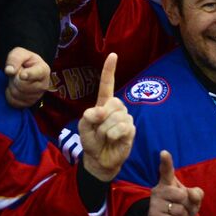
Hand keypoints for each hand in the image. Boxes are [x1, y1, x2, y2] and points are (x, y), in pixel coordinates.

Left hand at [3, 47, 51, 108]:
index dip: (29, 75)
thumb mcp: (19, 53)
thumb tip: (10, 71)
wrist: (26, 70)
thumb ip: (15, 59)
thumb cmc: (24, 61)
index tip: (22, 75)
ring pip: (17, 94)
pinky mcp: (30, 103)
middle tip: (16, 74)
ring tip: (16, 80)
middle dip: (14, 79)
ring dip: (12, 86)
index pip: (37, 74)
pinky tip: (14, 88)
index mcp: (44, 70)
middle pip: (22, 86)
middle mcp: (44, 85)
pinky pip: (14, 102)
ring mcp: (37, 96)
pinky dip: (10, 95)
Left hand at [79, 54, 134, 181]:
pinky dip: (113, 135)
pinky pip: (121, 127)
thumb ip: (89, 116)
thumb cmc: (91, 141)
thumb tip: (100, 111)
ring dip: (105, 130)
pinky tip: (113, 140)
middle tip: (98, 130)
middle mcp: (117, 108)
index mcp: (104, 104)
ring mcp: (126, 118)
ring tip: (105, 137)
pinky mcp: (131, 130)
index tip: (112, 55)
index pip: (107, 84)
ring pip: (116, 117)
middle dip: (101, 118)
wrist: (99, 160)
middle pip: (112, 103)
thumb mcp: (83, 127)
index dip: (109, 70)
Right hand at [150, 150, 203, 215]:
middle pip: (182, 195)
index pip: (167, 170)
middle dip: (188, 204)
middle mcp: (158, 189)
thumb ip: (197, 193)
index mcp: (168, 181)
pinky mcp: (152, 215)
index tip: (164, 152)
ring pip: (179, 209)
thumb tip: (191, 195)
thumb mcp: (194, 199)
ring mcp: (154, 202)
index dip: (166, 161)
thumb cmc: (183, 206)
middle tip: (183, 207)